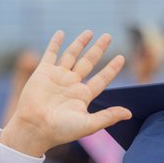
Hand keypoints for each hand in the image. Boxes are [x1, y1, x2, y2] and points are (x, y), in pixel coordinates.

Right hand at [0, 30, 127, 156]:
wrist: (34, 127)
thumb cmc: (61, 130)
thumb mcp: (88, 124)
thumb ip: (108, 117)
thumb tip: (129, 113)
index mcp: (83, 96)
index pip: (101, 79)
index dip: (111, 68)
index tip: (122, 57)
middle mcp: (71, 84)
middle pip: (89, 62)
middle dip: (98, 49)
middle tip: (108, 36)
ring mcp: (57, 77)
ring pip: (71, 55)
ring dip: (80, 43)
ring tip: (90, 32)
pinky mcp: (43, 72)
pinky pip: (50, 54)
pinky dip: (55, 43)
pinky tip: (61, 33)